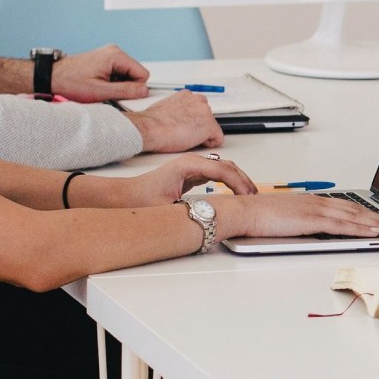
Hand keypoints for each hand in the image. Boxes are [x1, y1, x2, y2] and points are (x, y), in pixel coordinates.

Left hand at [49, 45, 150, 102]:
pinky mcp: (105, 60)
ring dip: (118, 85)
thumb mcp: (100, 91)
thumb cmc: (70, 82)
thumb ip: (126, 91)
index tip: (120, 94)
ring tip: (100, 88)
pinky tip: (99, 84)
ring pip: (127, 75)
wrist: (52, 77)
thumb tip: (144, 90)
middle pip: (135, 73)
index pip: (143, 73)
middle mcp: (114, 52)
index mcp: (115, 56)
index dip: (134, 88)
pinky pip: (118, 73)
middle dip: (125, 86)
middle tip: (107, 92)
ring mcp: (109, 55)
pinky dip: (112, 82)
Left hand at [90, 153, 256, 208]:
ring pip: (224, 169)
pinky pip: (217, 174)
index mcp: (188, 165)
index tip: (248, 197)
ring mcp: (192, 166)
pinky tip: (234, 193)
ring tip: (249, 196)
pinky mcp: (191, 174)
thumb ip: (193, 209)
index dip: (239, 183)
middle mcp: (192, 162)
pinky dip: (229, 182)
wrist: (123, 197)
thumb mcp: (169, 208)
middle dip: (244, 181)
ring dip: (238, 180)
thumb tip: (213, 216)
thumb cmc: (141, 199)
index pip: (223, 170)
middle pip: (228, 166)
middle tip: (255, 197)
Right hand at [124, 90, 223, 152]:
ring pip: (212, 127)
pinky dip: (209, 143)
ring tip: (186, 138)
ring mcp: (205, 112)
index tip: (186, 126)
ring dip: (202, 134)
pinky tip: (194, 143)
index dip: (193, 120)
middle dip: (199, 126)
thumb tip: (177, 117)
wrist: (150, 128)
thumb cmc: (152, 122)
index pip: (198, 108)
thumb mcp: (165, 108)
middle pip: (207, 117)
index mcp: (187, 96)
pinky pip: (218, 138)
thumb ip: (177, 110)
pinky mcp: (209, 126)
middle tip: (185, 134)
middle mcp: (198, 101)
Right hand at [213, 193, 378, 239]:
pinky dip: (361, 228)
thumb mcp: (285, 219)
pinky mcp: (312, 220)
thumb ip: (301, 223)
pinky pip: (342, 225)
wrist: (242, 211)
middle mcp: (318, 202)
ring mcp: (316, 210)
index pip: (346, 207)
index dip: (367, 214)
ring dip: (378, 223)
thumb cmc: (257, 216)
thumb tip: (310, 232)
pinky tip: (374, 231)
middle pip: (356, 210)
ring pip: (355, 216)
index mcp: (311, 201)